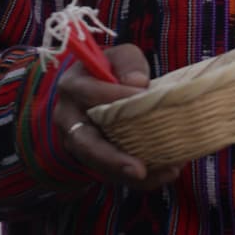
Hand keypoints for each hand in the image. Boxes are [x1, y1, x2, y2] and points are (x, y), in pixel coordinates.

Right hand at [53, 44, 183, 190]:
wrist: (98, 88)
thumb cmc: (112, 70)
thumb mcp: (120, 56)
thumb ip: (128, 63)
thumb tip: (138, 83)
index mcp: (72, 87)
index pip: (89, 93)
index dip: (115, 96)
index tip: (143, 96)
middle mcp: (69, 119)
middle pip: (85, 144)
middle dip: (112, 159)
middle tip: (139, 170)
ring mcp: (79, 143)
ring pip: (99, 165)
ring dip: (131, 174)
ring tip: (165, 172)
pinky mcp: (95, 159)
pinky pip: (114, 174)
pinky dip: (140, 179)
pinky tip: (165, 174)